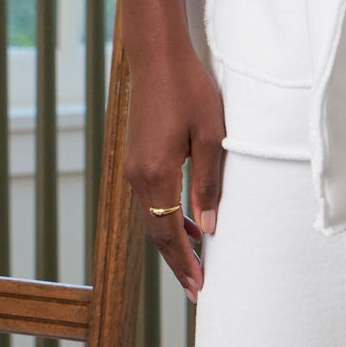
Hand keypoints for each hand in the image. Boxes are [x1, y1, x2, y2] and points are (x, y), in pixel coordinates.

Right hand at [126, 30, 227, 295]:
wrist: (156, 58)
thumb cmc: (189, 90)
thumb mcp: (211, 136)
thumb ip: (209, 183)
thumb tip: (208, 227)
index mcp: (156, 174)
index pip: (168, 234)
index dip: (184, 263)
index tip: (198, 287)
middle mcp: (138, 177)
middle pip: (156, 233)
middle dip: (177, 262)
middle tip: (197, 288)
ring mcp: (133, 168)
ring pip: (152, 217)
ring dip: (173, 241)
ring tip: (197, 262)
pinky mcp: (136, 159)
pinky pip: (151, 200)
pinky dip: (167, 218)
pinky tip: (188, 223)